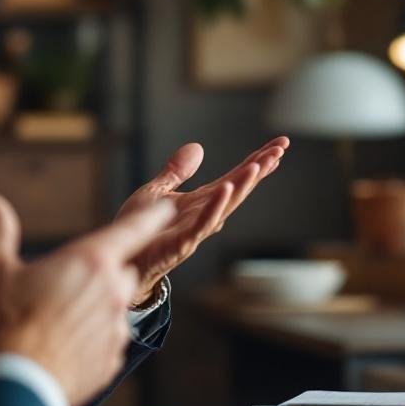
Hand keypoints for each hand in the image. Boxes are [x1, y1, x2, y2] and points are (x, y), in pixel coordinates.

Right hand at [0, 193, 174, 405]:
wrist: (19, 382)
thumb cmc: (9, 322)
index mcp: (91, 261)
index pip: (133, 230)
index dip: (152, 216)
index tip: (167, 209)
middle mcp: (112, 292)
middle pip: (122, 272)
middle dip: (103, 272)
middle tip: (66, 283)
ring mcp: (115, 329)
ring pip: (116, 309)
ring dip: (97, 308)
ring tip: (58, 320)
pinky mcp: (111, 360)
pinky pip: (109, 342)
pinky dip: (93, 341)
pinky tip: (63, 346)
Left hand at [119, 136, 289, 305]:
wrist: (123, 260)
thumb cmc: (140, 229)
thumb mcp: (157, 191)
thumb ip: (177, 171)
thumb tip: (198, 147)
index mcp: (200, 201)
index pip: (234, 177)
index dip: (256, 161)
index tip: (279, 145)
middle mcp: (204, 214)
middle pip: (237, 188)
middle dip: (259, 169)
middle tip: (280, 150)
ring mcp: (195, 229)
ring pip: (225, 205)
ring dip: (243, 185)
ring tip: (257, 165)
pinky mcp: (181, 243)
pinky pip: (202, 223)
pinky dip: (215, 207)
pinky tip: (226, 189)